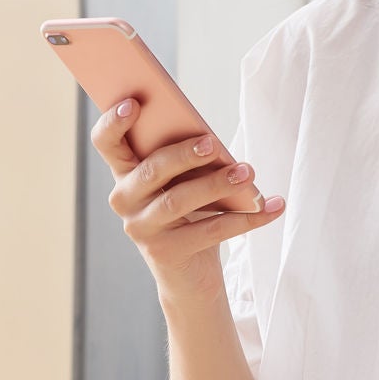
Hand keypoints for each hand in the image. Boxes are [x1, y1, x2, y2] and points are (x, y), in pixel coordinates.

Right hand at [90, 96, 284, 299]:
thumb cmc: (189, 213)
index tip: (133, 104)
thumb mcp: (182, 181)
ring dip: (217, 184)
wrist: (189, 275)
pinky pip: (209, 231)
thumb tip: (210, 141)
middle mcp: (125, 200)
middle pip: (150, 171)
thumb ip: (185, 159)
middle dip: (183, 154)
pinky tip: (271, 207)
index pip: (107, 143)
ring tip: (248, 172)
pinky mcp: (165, 253)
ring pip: (178, 200)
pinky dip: (245, 218)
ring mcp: (142, 229)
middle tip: (213, 144)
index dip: (113, 123)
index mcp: (125, 173)